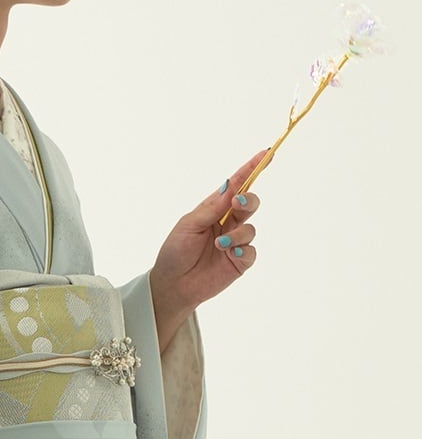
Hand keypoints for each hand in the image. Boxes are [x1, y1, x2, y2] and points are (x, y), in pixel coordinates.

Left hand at [149, 149, 265, 347]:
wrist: (173, 284)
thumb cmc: (175, 251)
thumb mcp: (189, 225)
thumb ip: (213, 208)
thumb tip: (231, 187)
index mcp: (214, 208)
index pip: (236, 186)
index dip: (251, 169)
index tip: (266, 154)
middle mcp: (227, 222)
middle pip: (249, 203)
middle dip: (248, 200)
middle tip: (237, 203)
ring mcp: (235, 242)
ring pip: (251, 228)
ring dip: (238, 234)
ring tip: (220, 244)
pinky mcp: (239, 261)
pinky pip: (251, 251)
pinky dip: (243, 250)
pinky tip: (230, 253)